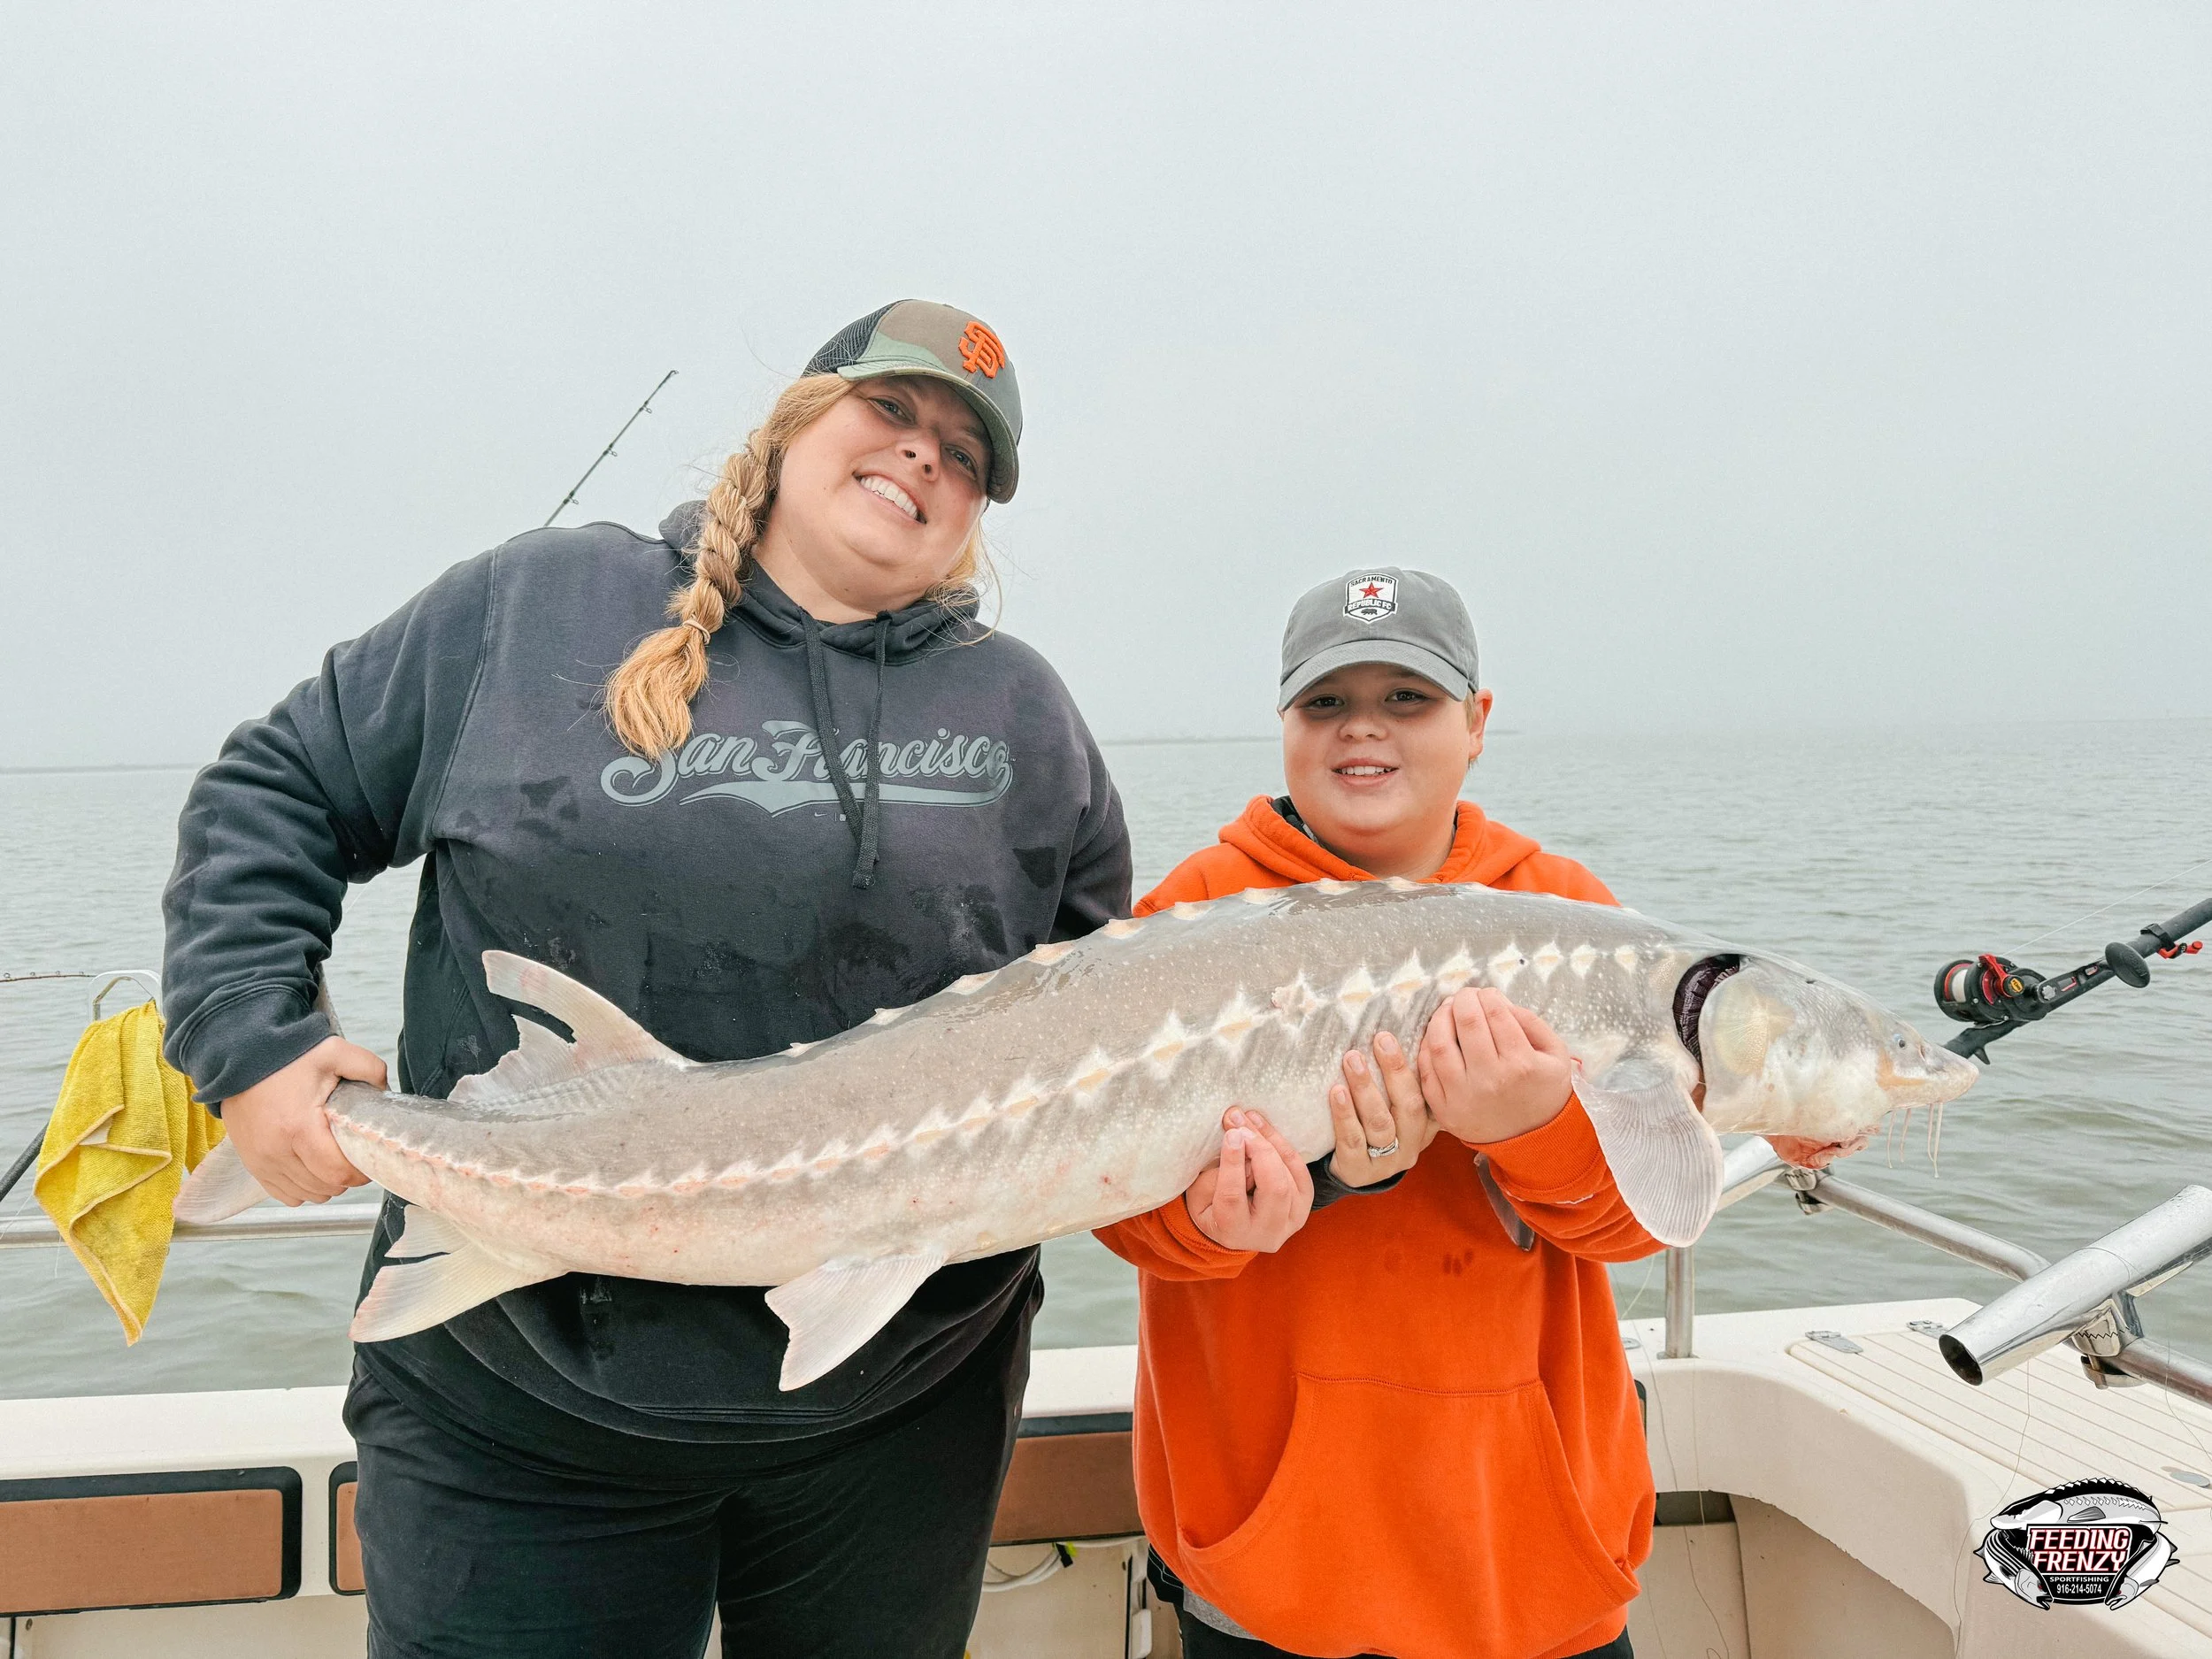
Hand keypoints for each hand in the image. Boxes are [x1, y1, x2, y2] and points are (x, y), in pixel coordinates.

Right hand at [220, 1036, 381, 1204]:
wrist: (240, 1058)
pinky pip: (282, 1194)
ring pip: (304, 1194)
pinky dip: (301, 1188)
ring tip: (332, 1162)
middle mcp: (276, 1151)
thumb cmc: (287, 1058)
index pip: (337, 1173)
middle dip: (345, 1178)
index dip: (360, 1173)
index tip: (369, 1160)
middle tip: (353, 1157)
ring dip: (324, 1184)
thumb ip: (370, 1069)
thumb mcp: (335, 1052)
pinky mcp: (251, 1163)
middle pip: (323, 1187)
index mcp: (299, 1127)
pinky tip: (310, 1169)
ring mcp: (260, 1161)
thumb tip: (386, 1093)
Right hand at [1183, 1108, 1314, 1250]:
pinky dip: (1283, 1146)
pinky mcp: (1304, 1206)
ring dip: (1270, 1142)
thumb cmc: (1211, 1208)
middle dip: (1259, 1149)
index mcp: (1233, 1231)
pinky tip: (1265, 1129)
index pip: (1233, 1196)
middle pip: (1274, 1188)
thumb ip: (1213, 1175)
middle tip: (1241, 1122)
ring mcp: (1291, 1220)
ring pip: (1289, 1176)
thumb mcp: (1197, 1197)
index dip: (1233, 1162)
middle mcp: (1267, 1231)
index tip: (1231, 1134)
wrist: (1237, 1229)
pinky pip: (1299, 1170)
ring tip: (1250, 1119)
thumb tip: (1237, 1142)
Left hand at [1326, 1032, 1437, 1187]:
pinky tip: (1336, 1092)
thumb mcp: (1397, 1112)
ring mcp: (1386, 1162)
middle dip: (1394, 1070)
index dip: (1417, 1065)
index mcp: (1424, 1126)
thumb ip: (1405, 1083)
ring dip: (1365, 1089)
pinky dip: (1344, 1115)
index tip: (1400, 1036)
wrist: (1352, 1172)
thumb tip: (1413, 1033)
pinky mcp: (1358, 1171)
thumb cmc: (1374, 1128)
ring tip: (1352, 1060)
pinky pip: (1352, 1141)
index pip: (1428, 1093)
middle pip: (1409, 1107)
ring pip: (1380, 1124)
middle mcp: (1411, 1146)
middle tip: (1379, 1040)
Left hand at [1416, 987, 1573, 1144]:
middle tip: (1465, 996)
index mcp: (1521, 1063)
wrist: (1534, 1141)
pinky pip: (1427, 1071)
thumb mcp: (1556, 1054)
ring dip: (1440, 1018)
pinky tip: (1436, 1036)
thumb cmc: (1544, 1091)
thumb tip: (1498, 1001)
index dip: (1488, 995)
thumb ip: (1531, 1022)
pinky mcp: (1445, 1110)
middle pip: (1467, 1022)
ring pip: (1439, 1044)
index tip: (1486, 994)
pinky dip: (1427, 1048)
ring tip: (1447, 1010)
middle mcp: (1490, 1079)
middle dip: (1464, 999)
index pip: (1496, 1013)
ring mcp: (1464, 1096)